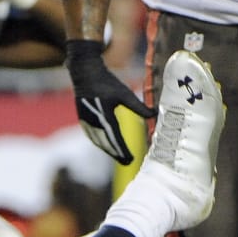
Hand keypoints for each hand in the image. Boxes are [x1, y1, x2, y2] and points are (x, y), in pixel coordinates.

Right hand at [66, 39, 153, 164]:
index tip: (131, 159)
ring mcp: (87, 122)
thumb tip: (154, 114)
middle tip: (127, 162)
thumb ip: (139, 107)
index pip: (116, 139)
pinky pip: (92, 136)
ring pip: (98, 142)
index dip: (123, 151)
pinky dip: (100, 143)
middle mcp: (95, 122)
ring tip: (118, 157)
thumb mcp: (125, 93)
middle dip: (117, 154)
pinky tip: (105, 146)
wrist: (85, 74)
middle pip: (107, 144)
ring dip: (108, 150)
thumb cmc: (106, 82)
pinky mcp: (83, 119)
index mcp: (106, 116)